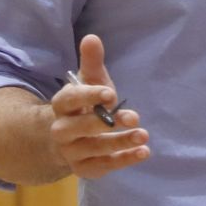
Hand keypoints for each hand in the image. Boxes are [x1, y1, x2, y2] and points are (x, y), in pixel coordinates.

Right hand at [50, 34, 148, 178]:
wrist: (67, 140)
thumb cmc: (84, 106)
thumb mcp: (90, 82)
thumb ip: (92, 62)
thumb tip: (92, 37)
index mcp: (62, 105)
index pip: (69, 100)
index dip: (88, 96)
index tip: (111, 94)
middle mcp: (61, 130)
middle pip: (77, 127)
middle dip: (105, 123)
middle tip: (134, 117)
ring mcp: (71, 151)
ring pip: (93, 148)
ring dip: (119, 142)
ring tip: (143, 135)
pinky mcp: (84, 168)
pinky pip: (103, 166)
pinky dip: (123, 160)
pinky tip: (143, 152)